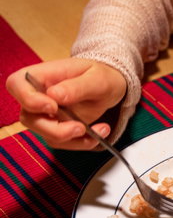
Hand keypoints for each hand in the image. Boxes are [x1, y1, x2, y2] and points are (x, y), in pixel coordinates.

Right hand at [5, 58, 126, 149]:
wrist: (111, 87)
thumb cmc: (101, 76)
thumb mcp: (97, 78)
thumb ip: (77, 86)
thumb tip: (54, 95)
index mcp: (42, 75)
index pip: (17, 84)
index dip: (28, 99)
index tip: (52, 106)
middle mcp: (38, 96)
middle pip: (29, 118)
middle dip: (55, 129)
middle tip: (80, 127)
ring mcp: (45, 115)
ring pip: (46, 135)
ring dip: (73, 138)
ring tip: (101, 129)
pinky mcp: (56, 128)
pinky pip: (62, 142)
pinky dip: (82, 142)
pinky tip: (100, 132)